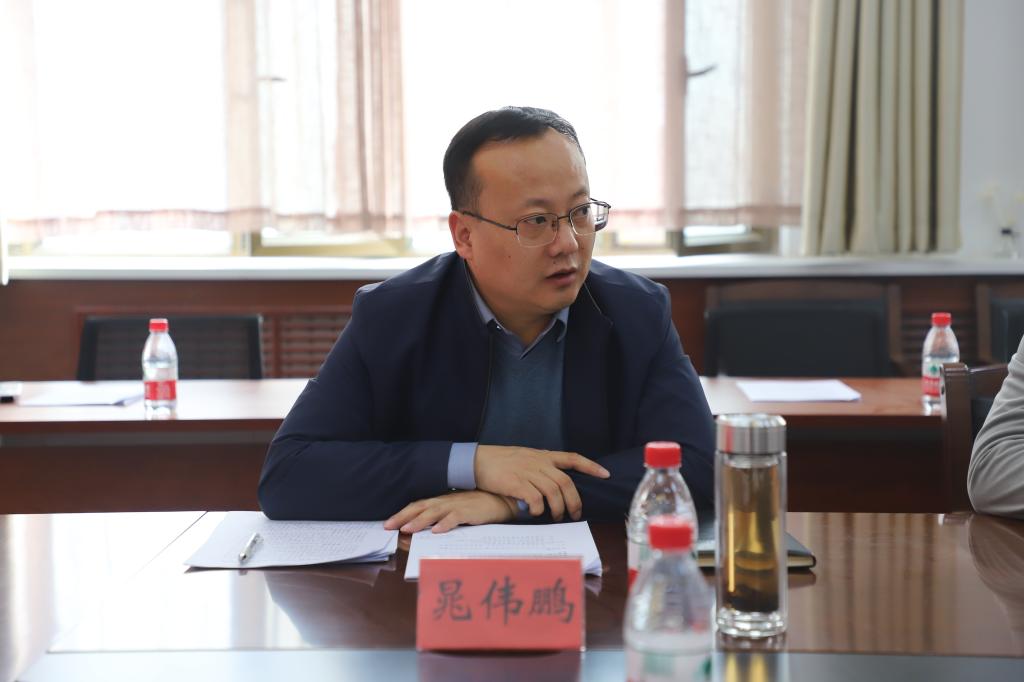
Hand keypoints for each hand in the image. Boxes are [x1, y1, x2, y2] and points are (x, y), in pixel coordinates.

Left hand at [383, 491, 517, 533]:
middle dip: (403, 517)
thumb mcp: (456, 510)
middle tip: (388, 526)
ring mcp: (457, 506)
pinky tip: (437, 531)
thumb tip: (425, 529)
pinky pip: (455, 518)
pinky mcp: (469, 511)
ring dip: (420, 521)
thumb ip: (441, 517)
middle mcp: (446, 501)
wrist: (500, 500)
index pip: (418, 506)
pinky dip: (446, 524)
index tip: (388, 524)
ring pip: (434, 512)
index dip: (402, 514)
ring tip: (408, 529)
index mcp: (441, 501)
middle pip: (420, 508)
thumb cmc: (477, 506)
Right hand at [474, 445, 609, 520]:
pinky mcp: (516, 483)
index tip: (605, 474)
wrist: (476, 460)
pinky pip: (535, 498)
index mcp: (542, 455)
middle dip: (574, 500)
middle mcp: (538, 462)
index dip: (590, 466)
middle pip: (566, 482)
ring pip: (554, 492)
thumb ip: (539, 467)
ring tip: (557, 517)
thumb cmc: (499, 462)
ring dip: (558, 508)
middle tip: (575, 514)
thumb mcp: (523, 458)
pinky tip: (536, 513)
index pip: (572, 458)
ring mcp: (527, 471)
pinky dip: (539, 509)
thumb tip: (553, 484)